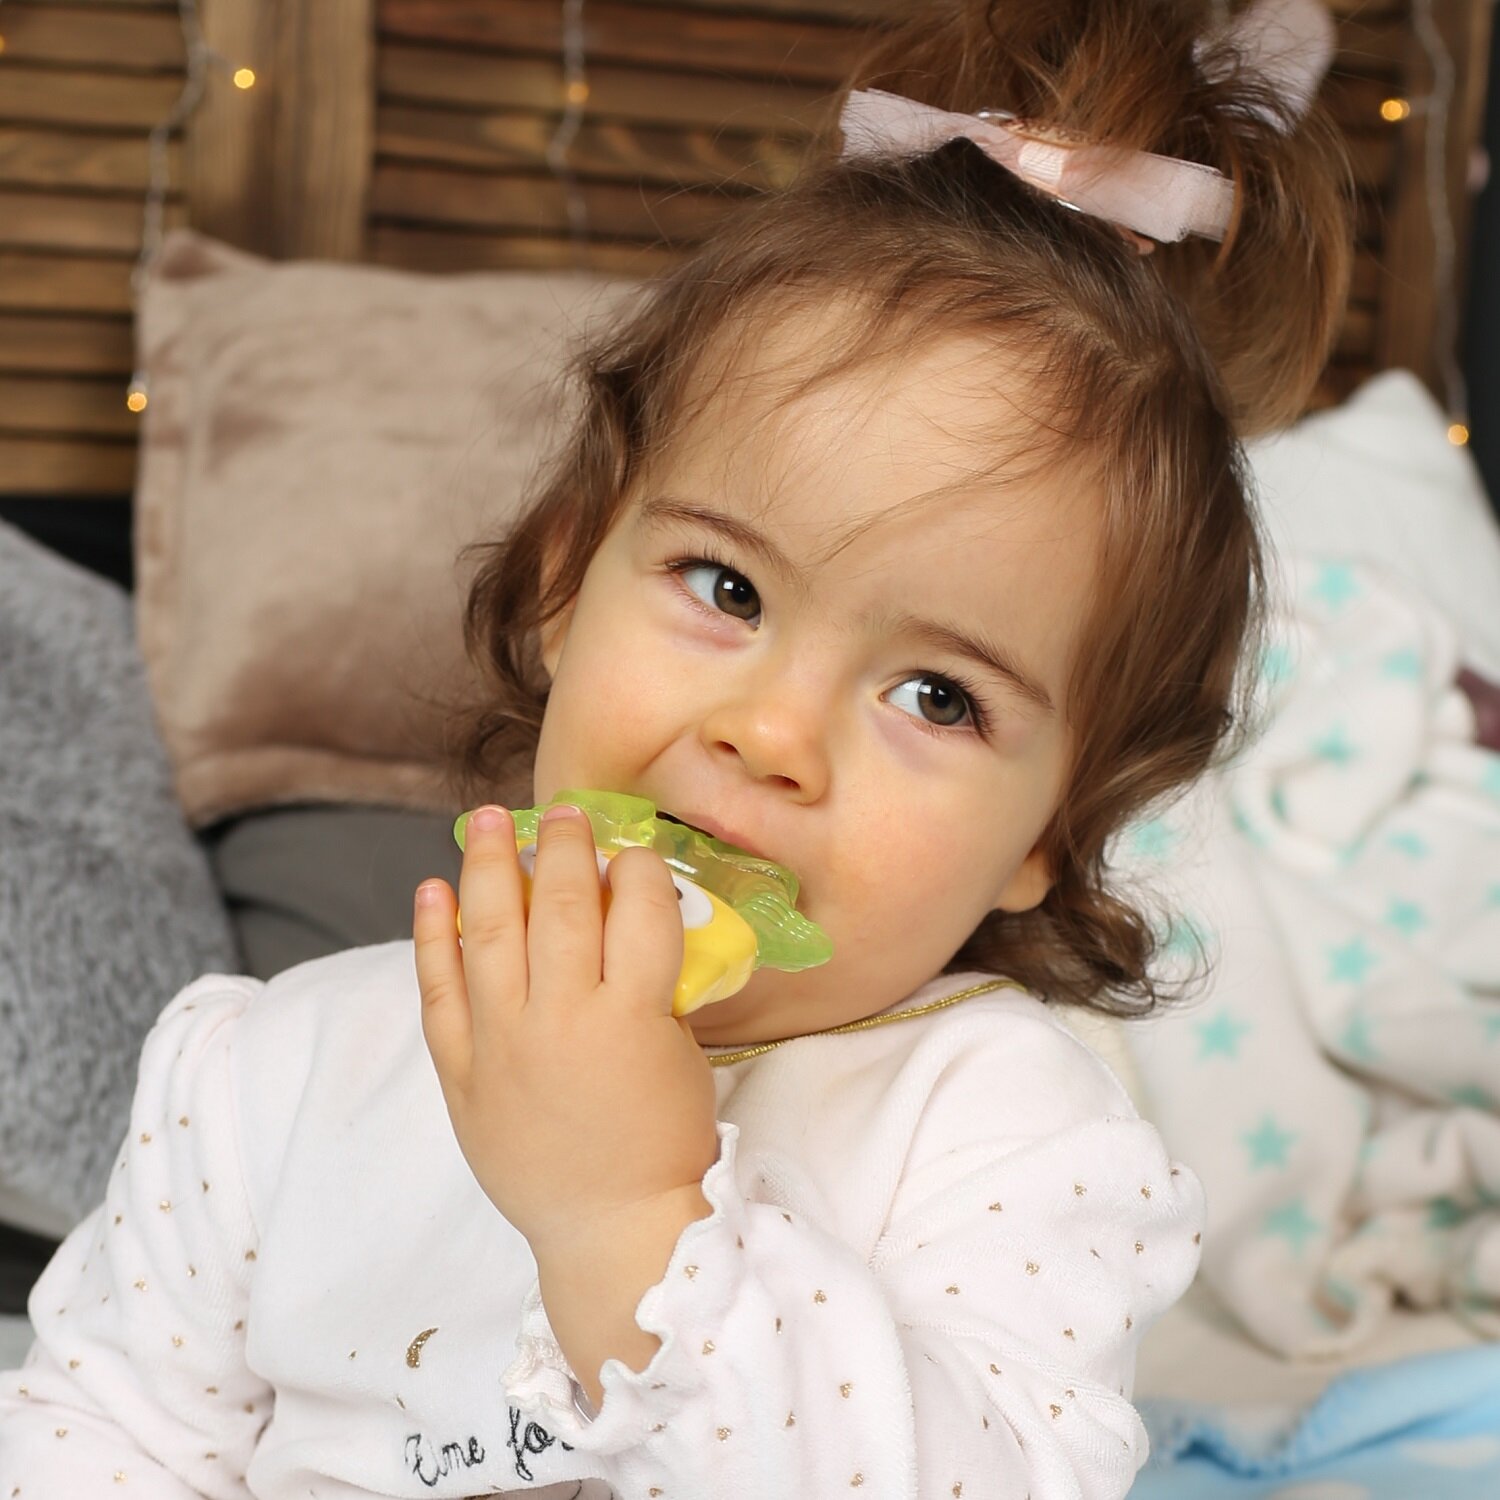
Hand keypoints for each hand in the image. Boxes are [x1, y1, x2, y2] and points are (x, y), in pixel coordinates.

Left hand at [413, 803, 719, 1256]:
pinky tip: (432, 890)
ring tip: (488, 820)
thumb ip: (652, 985)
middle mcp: (564, 1017)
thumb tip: (619, 923)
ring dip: (489, 866)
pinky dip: (432, 937)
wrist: (609, 1227)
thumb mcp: (680, 1053)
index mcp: (634, 1014)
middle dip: (563, 845)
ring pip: (490, 931)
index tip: (632, 852)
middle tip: (563, 813)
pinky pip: (439, 992)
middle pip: (562, 905)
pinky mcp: (462, 1072)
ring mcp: (504, 1043)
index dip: (636, 868)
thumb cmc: (661, 1141)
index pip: (638, 908)